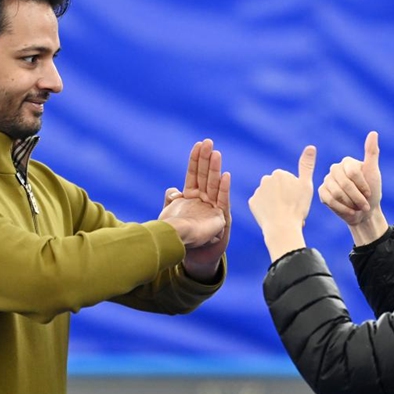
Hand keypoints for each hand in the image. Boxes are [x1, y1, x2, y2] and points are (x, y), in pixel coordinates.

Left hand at [162, 139, 231, 281]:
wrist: (183, 252)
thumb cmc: (174, 233)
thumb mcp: (169, 213)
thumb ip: (171, 199)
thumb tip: (174, 190)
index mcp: (190, 196)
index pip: (193, 174)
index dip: (195, 160)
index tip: (198, 144)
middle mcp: (202, 199)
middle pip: (204, 175)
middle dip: (206, 159)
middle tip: (208, 142)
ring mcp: (211, 207)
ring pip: (213, 184)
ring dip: (214, 168)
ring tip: (216, 153)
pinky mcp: (219, 218)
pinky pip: (222, 200)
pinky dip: (223, 188)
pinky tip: (225, 175)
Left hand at [248, 145, 315, 261]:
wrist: (282, 228)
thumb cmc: (297, 207)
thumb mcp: (306, 185)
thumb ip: (307, 165)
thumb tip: (311, 146)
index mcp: (280, 173)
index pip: (289, 182)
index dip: (294, 193)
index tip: (296, 202)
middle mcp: (266, 179)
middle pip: (278, 188)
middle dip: (283, 196)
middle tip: (290, 209)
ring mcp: (258, 191)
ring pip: (269, 196)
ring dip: (275, 203)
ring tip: (282, 215)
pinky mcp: (252, 203)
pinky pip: (261, 205)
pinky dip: (266, 210)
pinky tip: (272, 217)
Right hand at [318, 131, 387, 243]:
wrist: (364, 213)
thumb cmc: (371, 192)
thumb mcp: (374, 173)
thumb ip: (371, 153)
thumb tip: (373, 133)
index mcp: (347, 162)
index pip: (352, 172)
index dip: (362, 185)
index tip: (369, 193)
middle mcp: (335, 169)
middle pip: (344, 184)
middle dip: (357, 197)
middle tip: (364, 205)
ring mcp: (327, 180)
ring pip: (336, 193)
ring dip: (350, 204)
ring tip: (357, 207)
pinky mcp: (322, 192)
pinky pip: (329, 200)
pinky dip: (342, 208)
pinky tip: (349, 211)